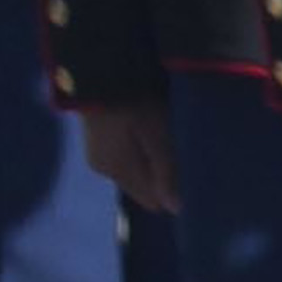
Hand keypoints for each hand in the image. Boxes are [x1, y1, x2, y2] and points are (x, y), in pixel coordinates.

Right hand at [74, 94, 175, 215]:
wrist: (98, 71)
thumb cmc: (132, 100)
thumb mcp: (156, 133)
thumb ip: (165, 170)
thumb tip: (175, 210)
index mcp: (119, 171)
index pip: (150, 200)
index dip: (170, 190)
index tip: (186, 168)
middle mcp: (104, 171)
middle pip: (141, 186)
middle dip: (159, 175)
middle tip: (176, 148)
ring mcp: (97, 156)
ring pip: (132, 172)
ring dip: (148, 161)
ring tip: (162, 137)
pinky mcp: (95, 142)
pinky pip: (123, 159)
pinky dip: (136, 151)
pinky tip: (144, 133)